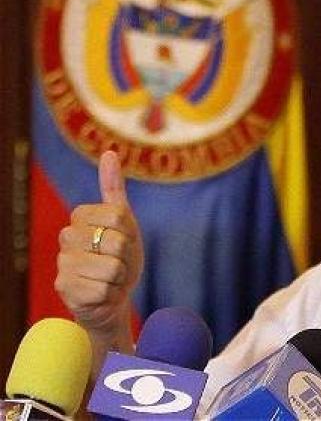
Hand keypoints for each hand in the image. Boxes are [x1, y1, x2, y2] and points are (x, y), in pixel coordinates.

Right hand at [55, 150, 143, 347]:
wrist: (113, 295)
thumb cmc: (120, 257)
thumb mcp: (125, 223)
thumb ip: (114, 189)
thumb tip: (109, 152)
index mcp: (81, 216)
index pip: (119, 215)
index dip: (129, 233)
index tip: (122, 241)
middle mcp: (66, 236)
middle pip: (116, 242)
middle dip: (126, 258)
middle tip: (117, 263)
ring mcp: (63, 262)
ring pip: (111, 268)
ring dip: (119, 278)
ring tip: (110, 279)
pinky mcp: (64, 287)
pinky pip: (103, 288)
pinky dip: (111, 294)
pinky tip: (102, 293)